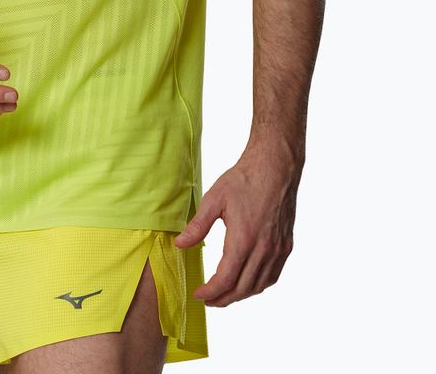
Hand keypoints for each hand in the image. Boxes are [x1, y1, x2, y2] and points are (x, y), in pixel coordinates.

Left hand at [173, 144, 300, 305]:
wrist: (275, 167)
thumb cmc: (243, 180)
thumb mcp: (214, 199)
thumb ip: (197, 226)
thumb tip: (180, 244)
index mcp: (243, 239)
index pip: (225, 279)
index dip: (211, 292)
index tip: (199, 294)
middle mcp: (264, 249)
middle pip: (242, 288)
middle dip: (223, 299)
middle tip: (208, 300)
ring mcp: (278, 249)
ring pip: (259, 285)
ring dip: (241, 294)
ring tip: (224, 294)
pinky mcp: (286, 245)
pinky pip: (272, 275)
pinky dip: (258, 284)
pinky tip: (247, 281)